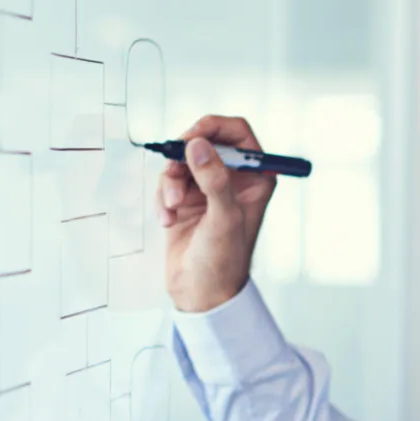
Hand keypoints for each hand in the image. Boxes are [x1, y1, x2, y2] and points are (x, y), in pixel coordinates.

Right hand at [156, 115, 277, 312]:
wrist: (201, 293)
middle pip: (205, 142)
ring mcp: (209, 188)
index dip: (215, 127)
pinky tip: (167, 221)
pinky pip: (168, 182)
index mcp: (256, 178)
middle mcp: (234, 179)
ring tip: (172, 208)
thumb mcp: (224, 217)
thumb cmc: (224, 260)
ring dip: (171, 182)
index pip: (238, 133)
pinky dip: (163, 199)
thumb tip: (199, 145)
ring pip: (182, 162)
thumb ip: (214, 179)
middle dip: (184, 158)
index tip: (192, 137)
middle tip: (173, 170)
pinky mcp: (187, 200)